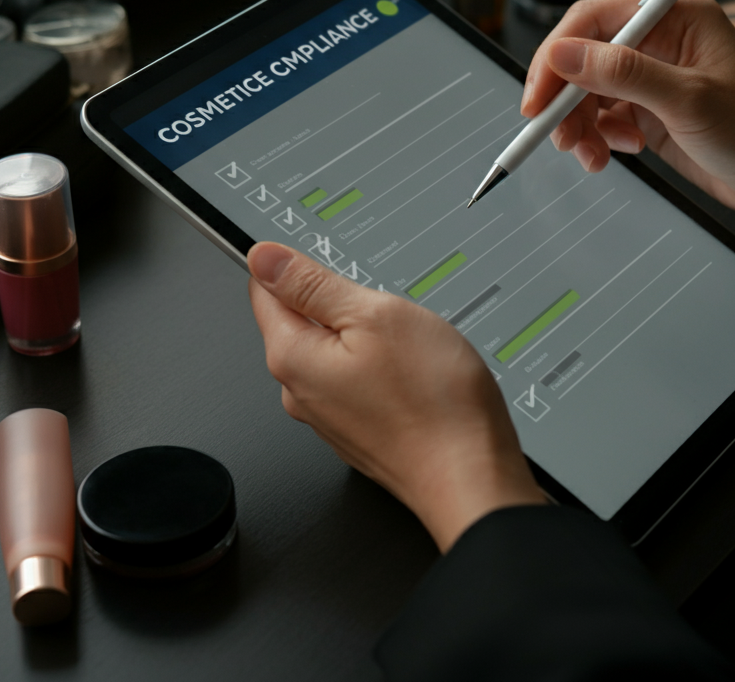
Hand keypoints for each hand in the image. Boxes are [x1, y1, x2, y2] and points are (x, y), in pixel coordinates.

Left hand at [247, 243, 545, 551]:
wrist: (471, 477)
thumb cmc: (433, 402)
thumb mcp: (376, 315)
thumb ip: (313, 284)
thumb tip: (263, 258)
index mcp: (293, 356)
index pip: (264, 290)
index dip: (295, 266)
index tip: (333, 265)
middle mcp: (300, 392)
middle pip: (302, 320)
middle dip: (340, 302)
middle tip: (388, 308)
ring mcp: (330, 416)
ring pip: (336, 350)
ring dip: (367, 335)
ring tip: (409, 343)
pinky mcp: (359, 430)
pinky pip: (359, 380)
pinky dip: (383, 366)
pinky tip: (416, 373)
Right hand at [522, 0, 734, 252]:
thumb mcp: (690, 100)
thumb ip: (623, 74)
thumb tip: (564, 54)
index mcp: (675, 17)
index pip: (594, 21)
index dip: (558, 57)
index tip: (538, 97)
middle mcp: (660, 42)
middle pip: (583, 59)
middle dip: (564, 99)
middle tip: (556, 136)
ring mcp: (653, 79)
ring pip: (588, 93)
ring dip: (579, 126)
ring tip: (593, 157)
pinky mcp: (650, 112)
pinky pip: (603, 118)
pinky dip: (598, 139)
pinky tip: (620, 153)